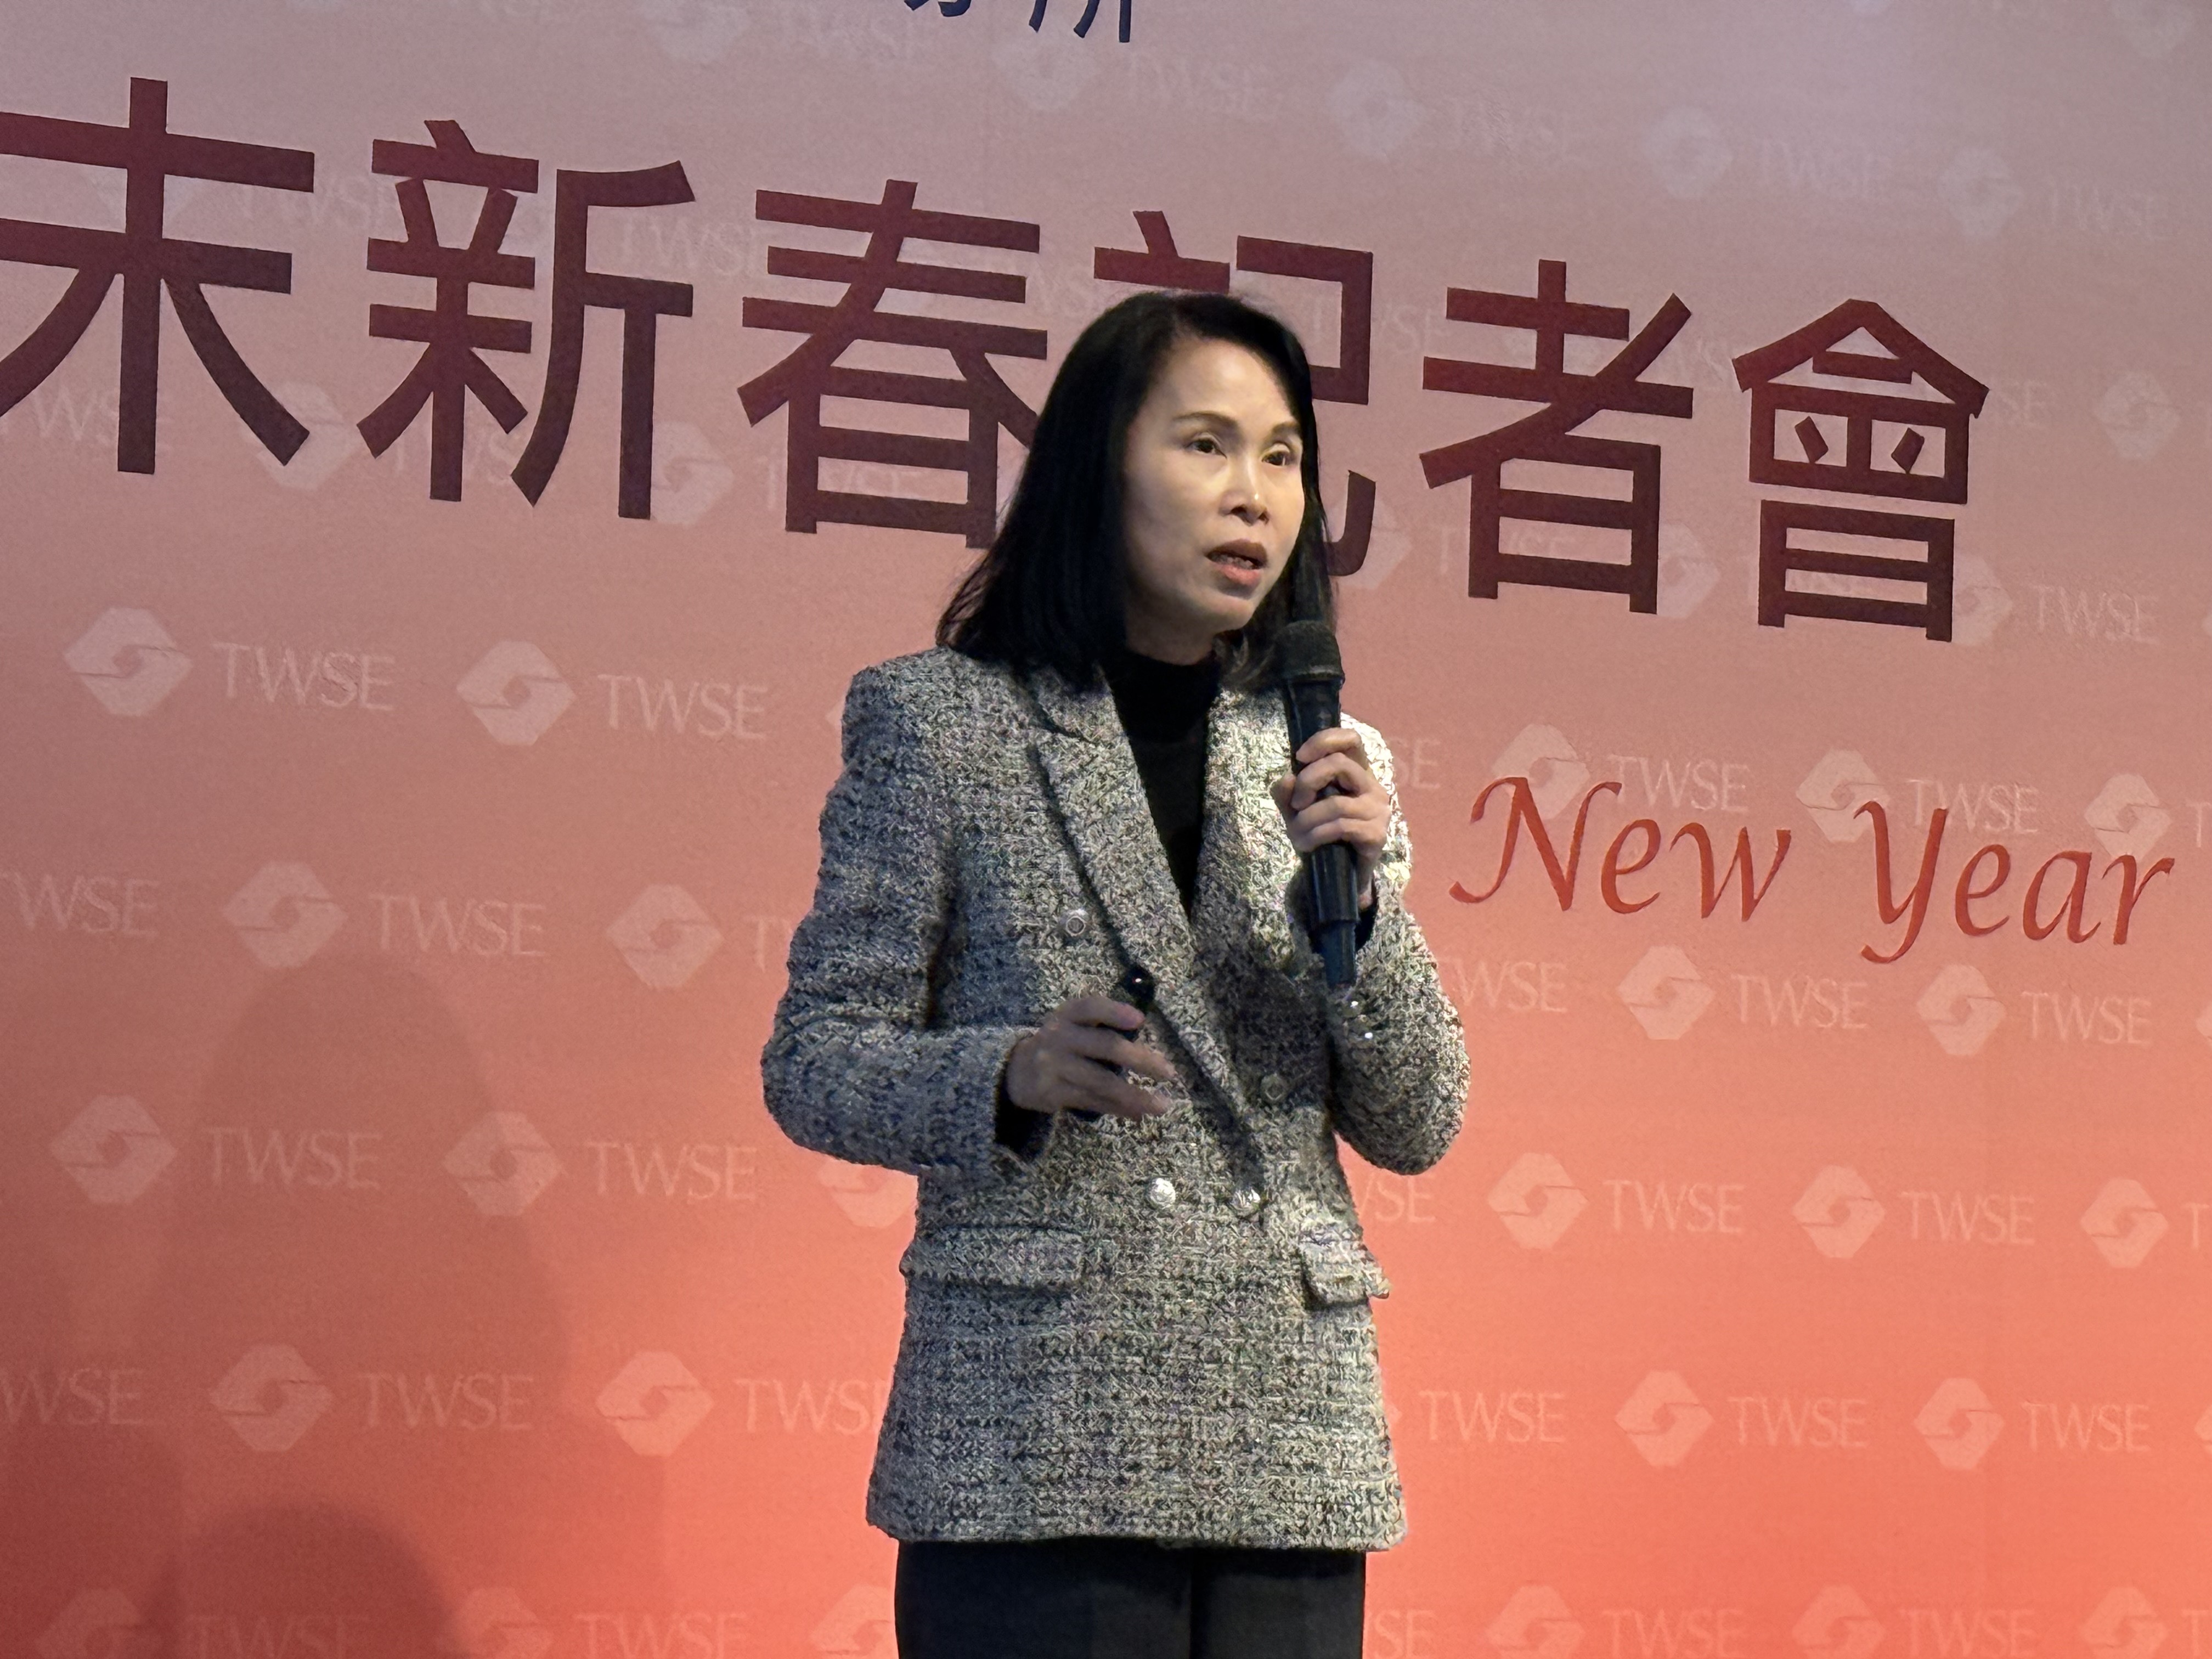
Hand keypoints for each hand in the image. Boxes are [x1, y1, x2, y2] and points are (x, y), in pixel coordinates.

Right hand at [1004, 995, 1176, 1119]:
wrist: (1016, 1070)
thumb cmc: (1061, 1044)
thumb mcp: (1073, 1026)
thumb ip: (1103, 1028)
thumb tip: (1148, 1045)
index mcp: (1067, 1016)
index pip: (1090, 1008)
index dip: (1114, 1012)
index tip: (1139, 1020)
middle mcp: (1059, 1037)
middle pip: (1104, 1047)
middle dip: (1140, 1059)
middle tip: (1169, 1072)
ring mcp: (1055, 1066)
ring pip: (1101, 1082)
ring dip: (1135, 1095)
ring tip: (1162, 1105)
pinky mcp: (1053, 1093)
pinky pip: (1092, 1102)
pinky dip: (1118, 1109)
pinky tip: (1138, 1114)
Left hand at [1271, 727, 1389, 909]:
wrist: (1337, 876)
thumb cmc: (1320, 835)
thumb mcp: (1296, 810)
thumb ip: (1287, 792)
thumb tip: (1287, 778)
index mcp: (1356, 772)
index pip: (1351, 739)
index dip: (1324, 740)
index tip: (1299, 757)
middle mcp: (1372, 786)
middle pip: (1339, 763)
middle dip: (1308, 781)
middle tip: (1296, 804)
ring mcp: (1378, 810)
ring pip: (1336, 802)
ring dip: (1306, 819)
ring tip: (1295, 834)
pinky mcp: (1376, 834)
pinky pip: (1341, 827)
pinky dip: (1316, 835)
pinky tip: (1307, 845)